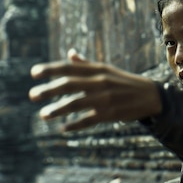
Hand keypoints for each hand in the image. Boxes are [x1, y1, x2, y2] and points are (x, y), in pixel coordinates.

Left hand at [29, 49, 162, 131]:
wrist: (150, 95)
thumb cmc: (124, 82)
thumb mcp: (107, 69)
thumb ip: (86, 64)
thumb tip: (70, 54)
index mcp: (98, 69)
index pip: (69, 67)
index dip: (50, 69)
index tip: (33, 73)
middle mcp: (100, 82)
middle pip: (69, 84)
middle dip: (48, 90)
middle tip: (32, 95)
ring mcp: (105, 98)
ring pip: (76, 103)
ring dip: (58, 109)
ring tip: (43, 115)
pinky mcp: (110, 113)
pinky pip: (88, 120)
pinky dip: (74, 125)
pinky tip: (63, 128)